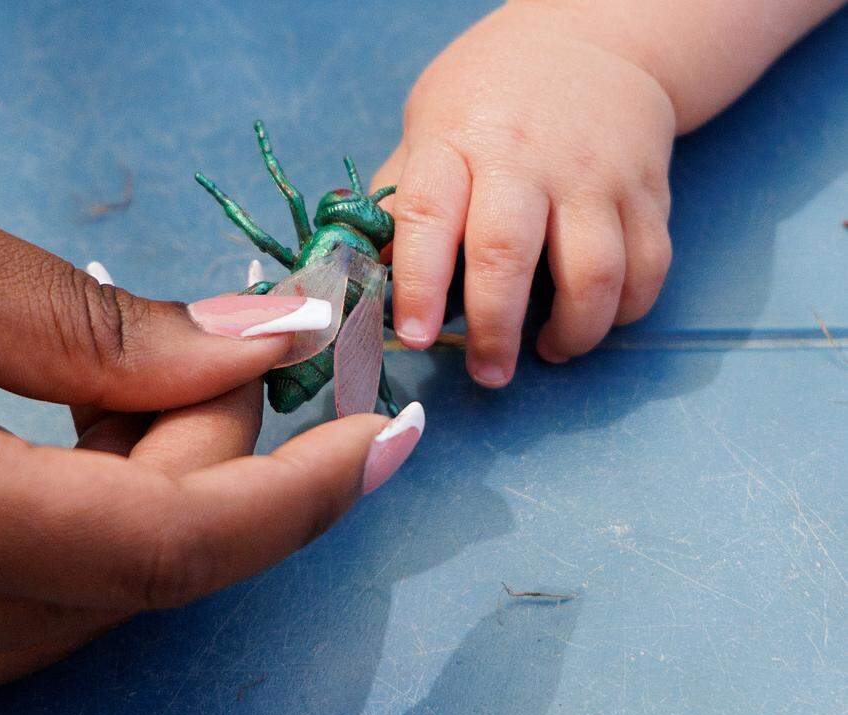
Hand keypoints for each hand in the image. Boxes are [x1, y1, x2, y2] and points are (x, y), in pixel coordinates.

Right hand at [0, 172, 421, 714]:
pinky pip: (38, 617)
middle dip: (222, 459)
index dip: (298, 492)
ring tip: (124, 385)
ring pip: (102, 600)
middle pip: (148, 569)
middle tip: (226, 352)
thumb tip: (262, 348)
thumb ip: (108, 326)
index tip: (385, 434)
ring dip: (158, 493)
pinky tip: (70, 449)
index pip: (168, 545)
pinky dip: (93, 535)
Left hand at [373, 1, 675, 385]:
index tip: (415, 336)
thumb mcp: (427, 127)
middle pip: (507, 254)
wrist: (592, 40)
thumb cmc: (489, 101)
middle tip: (486, 373)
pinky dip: (624, 311)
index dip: (418, 284)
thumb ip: (403, 200)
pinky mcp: (647, 190)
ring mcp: (594, 173)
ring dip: (573, 331)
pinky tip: (594, 321)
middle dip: (493, 328)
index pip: (429, 216)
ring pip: (593, 271)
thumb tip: (369, 279)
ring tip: (547, 352)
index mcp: (458, 141)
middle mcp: (526, 157)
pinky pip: (647, 267)